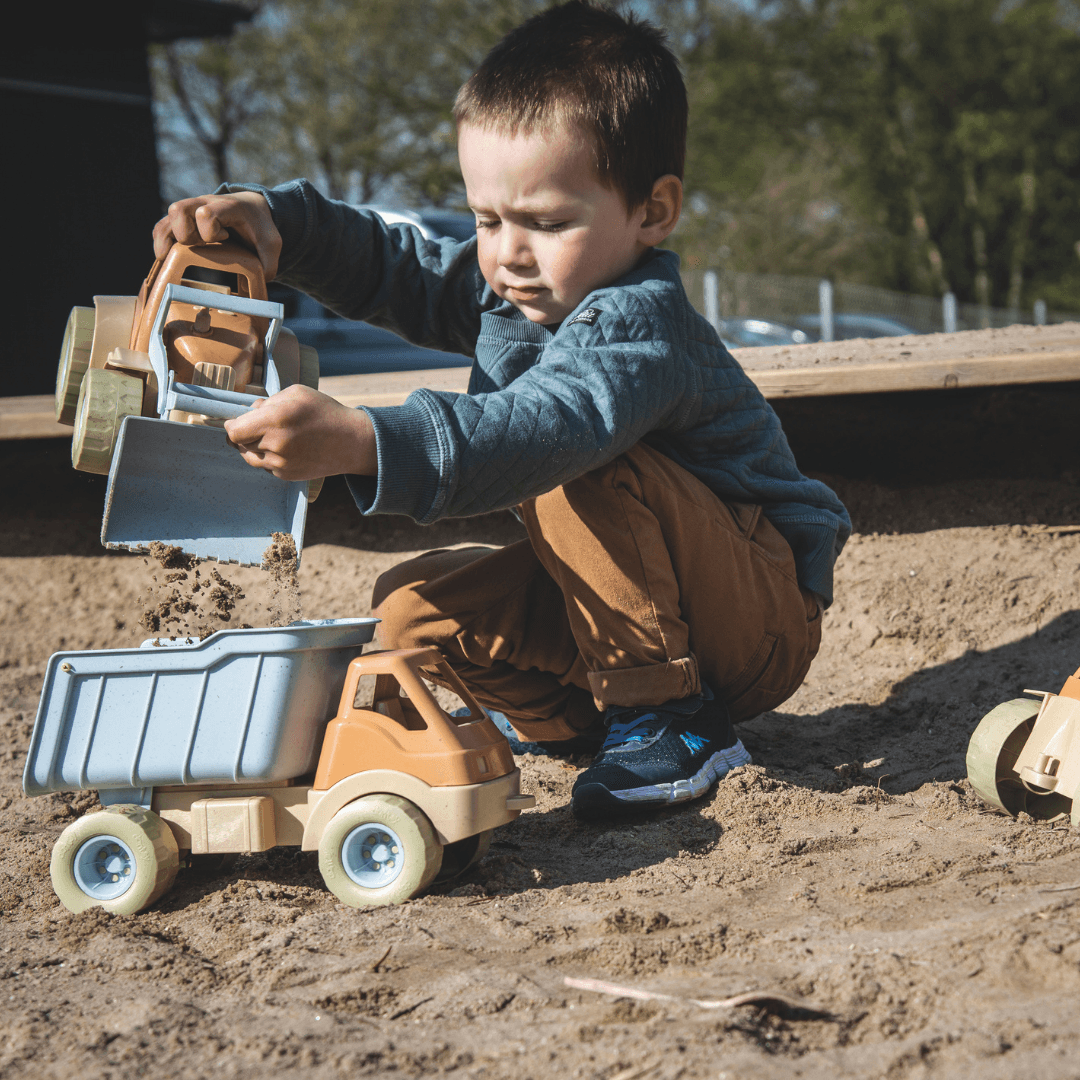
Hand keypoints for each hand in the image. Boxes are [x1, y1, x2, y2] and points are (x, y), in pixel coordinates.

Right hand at [153, 191, 282, 278]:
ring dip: (169, 241)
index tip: (225, 239)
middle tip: (202, 246)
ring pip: (165, 220)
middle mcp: (203, 203)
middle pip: (178, 210)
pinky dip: (161, 243)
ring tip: (179, 257)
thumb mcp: (271, 244)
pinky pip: (160, 228)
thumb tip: (255, 287)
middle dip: (188, 235)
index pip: (206, 213)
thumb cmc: (259, 227)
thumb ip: (267, 265)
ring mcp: (190, 211)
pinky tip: (167, 258)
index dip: (211, 231)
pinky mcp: (181, 221)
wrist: (251, 209)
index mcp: (226, 206)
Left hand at [223, 385, 377, 479]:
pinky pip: (266, 466)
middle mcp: (275, 444)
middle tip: (259, 426)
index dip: (230, 426)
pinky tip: (286, 447)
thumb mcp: (296, 393)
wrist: (351, 442)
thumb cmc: (324, 412)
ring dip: (254, 446)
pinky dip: (269, 457)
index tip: (234, 421)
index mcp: (275, 419)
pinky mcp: (286, 476)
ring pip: (250, 457)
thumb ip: (268, 401)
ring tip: (272, 436)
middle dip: (245, 433)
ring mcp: (280, 464)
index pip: (234, 430)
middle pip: (240, 443)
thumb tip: (249, 411)